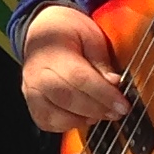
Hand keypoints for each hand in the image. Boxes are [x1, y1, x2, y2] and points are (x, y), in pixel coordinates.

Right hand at [20, 2, 126, 129]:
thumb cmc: (70, 32)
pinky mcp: (30, 101)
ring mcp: (30, 89)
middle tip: (117, 112)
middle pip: (65, 98)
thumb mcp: (91, 36)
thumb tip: (113, 83)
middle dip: (96, 109)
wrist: (42, 28)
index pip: (78, 78)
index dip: (103, 94)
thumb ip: (100, 60)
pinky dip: (65, 125)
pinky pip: (45, 121)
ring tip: (100, 115)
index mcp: (53, 52)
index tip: (123, 105)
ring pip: (53, 114)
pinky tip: (82, 118)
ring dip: (81, 119)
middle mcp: (36, 74)